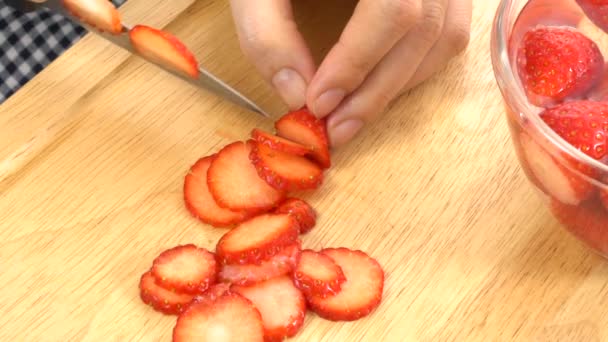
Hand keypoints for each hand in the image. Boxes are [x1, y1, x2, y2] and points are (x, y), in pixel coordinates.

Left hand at [229, 0, 471, 146]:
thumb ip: (267, 34)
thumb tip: (296, 96)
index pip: (390, 9)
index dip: (357, 62)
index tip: (319, 103)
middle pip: (421, 31)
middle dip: (375, 91)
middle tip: (336, 129)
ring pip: (441, 39)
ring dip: (396, 87)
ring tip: (352, 114)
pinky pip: (448, 36)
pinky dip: (414, 70)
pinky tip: (378, 86)